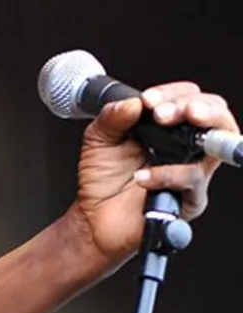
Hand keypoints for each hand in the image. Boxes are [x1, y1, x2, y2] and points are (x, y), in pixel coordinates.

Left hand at [68, 82, 237, 272]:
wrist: (94, 219)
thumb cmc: (103, 180)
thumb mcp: (99, 140)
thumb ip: (112, 118)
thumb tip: (132, 101)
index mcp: (170, 128)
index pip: (190, 98)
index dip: (174, 93)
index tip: (149, 100)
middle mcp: (188, 147)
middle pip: (217, 115)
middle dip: (194, 104)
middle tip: (163, 111)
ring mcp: (193, 172)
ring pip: (218, 143)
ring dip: (198, 125)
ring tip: (165, 121)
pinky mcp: (191, 198)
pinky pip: (191, 180)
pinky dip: (168, 174)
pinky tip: (143, 175)